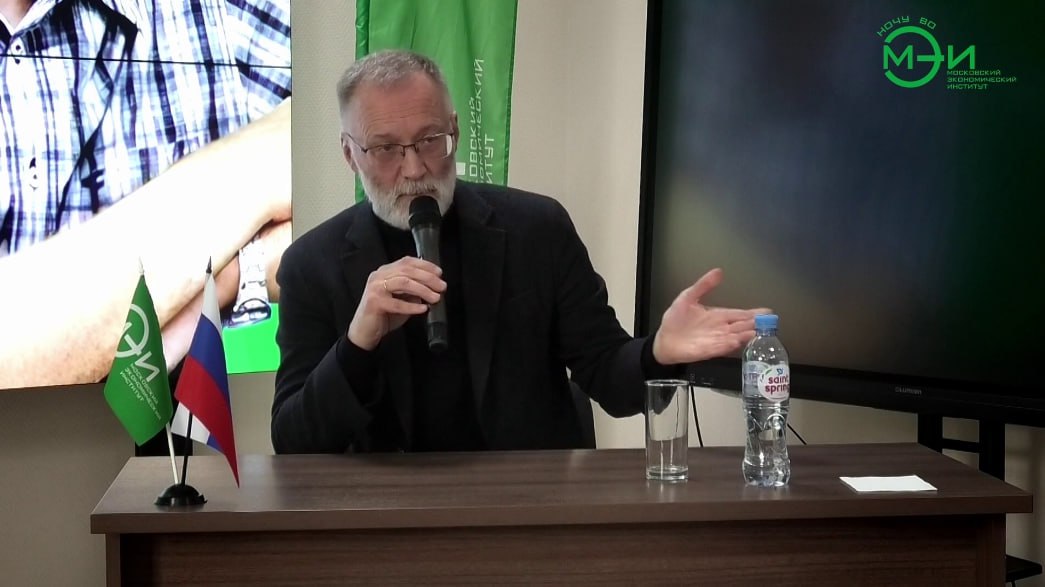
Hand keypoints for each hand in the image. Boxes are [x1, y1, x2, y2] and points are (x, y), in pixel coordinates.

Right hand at [347, 257, 445, 350]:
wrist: (365, 332)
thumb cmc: (384, 315)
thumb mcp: (402, 299)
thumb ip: (414, 291)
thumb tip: (433, 287)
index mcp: (385, 272)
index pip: (407, 261)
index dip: (425, 265)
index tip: (439, 273)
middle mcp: (379, 276)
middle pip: (407, 270)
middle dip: (428, 278)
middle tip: (442, 287)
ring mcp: (375, 288)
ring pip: (403, 283)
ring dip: (423, 290)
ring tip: (435, 297)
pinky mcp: (374, 302)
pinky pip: (397, 303)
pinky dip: (412, 306)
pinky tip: (423, 308)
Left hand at [652, 268, 768, 364]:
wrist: (664, 340)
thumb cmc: (675, 320)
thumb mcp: (688, 297)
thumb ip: (703, 285)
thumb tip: (718, 271)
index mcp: (718, 316)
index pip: (740, 314)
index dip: (753, 313)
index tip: (767, 312)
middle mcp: (720, 329)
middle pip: (742, 326)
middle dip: (756, 324)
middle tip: (770, 323)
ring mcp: (716, 340)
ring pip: (736, 337)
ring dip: (746, 335)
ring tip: (758, 332)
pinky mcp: (708, 351)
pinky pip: (721, 347)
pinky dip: (729, 345)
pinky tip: (737, 341)